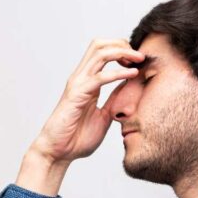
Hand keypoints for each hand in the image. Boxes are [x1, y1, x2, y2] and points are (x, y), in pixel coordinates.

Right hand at [30, 39, 143, 163]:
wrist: (58, 153)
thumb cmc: (77, 138)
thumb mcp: (104, 116)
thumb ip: (114, 100)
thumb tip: (129, 87)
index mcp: (87, 82)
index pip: (103, 52)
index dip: (122, 50)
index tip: (139, 61)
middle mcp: (81, 78)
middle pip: (100, 44)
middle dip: (122, 44)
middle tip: (140, 56)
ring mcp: (78, 84)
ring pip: (100, 53)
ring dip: (122, 52)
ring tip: (139, 59)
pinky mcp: (77, 94)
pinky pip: (100, 77)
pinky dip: (119, 73)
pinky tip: (132, 74)